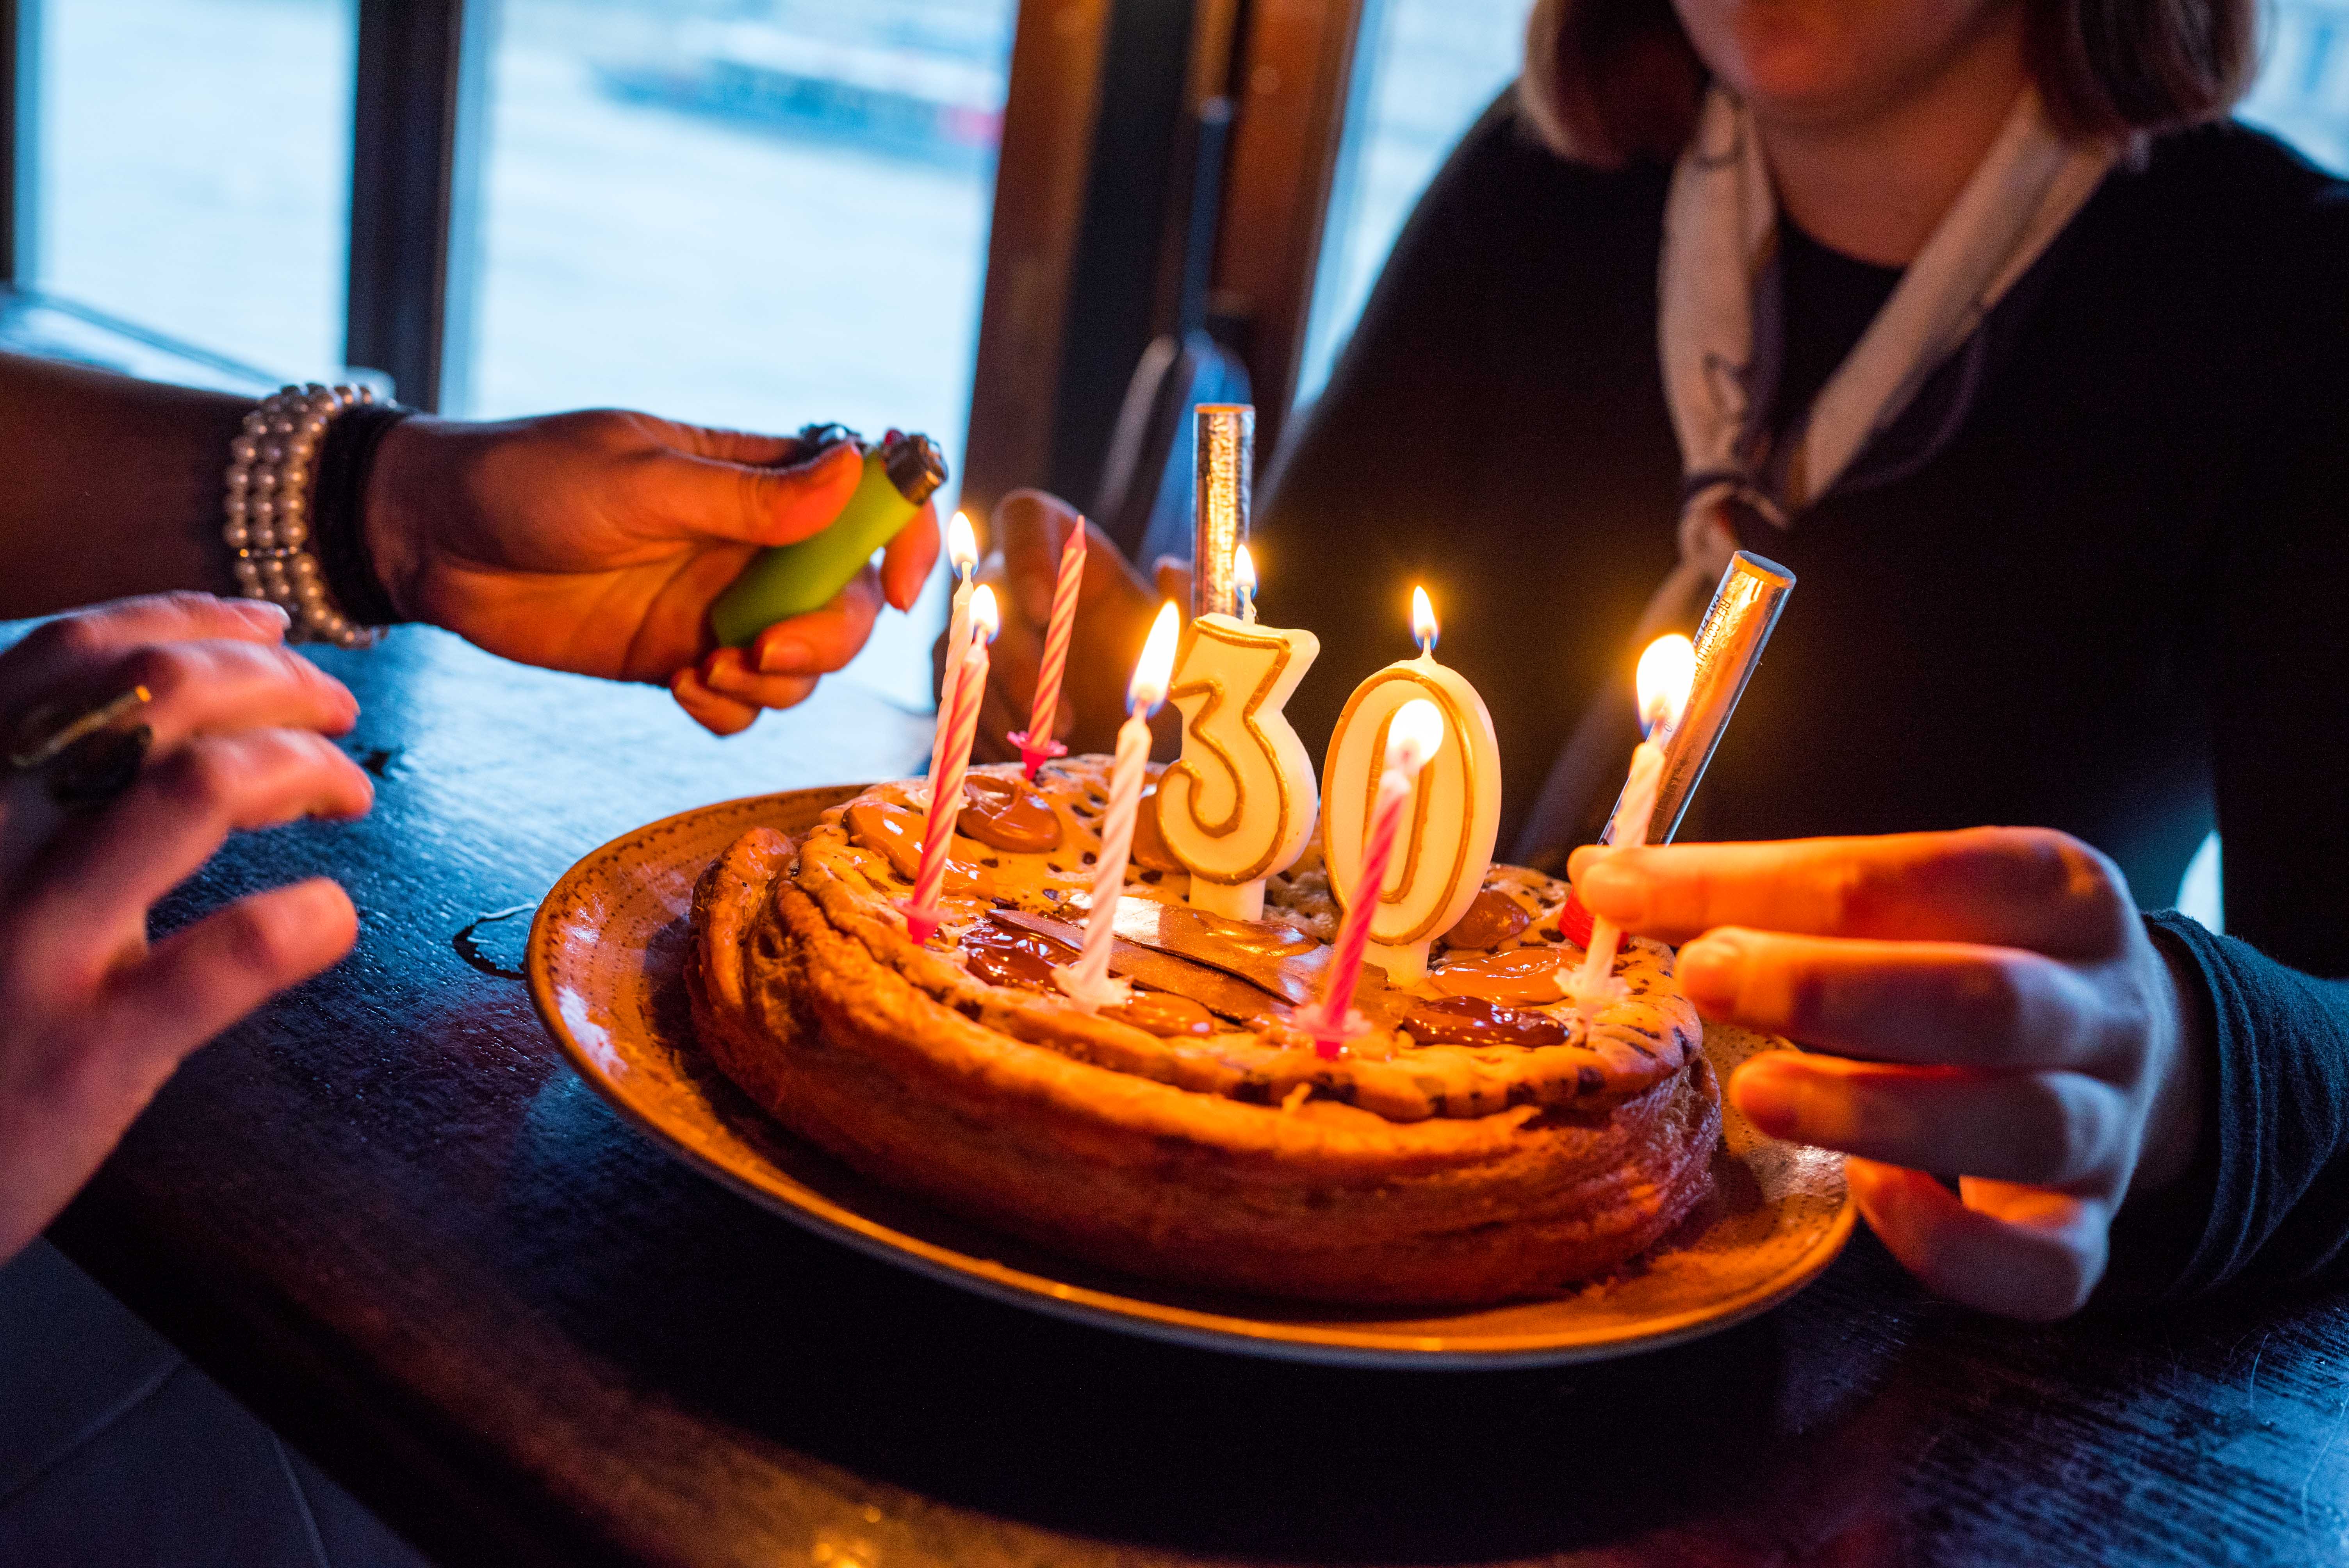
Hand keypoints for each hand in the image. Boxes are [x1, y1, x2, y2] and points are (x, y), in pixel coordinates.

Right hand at [0, 594, 374, 1262]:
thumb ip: (26, 792)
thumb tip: (159, 701)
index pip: (75, 654)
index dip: (190, 621)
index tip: (270, 630)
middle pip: (154, 694)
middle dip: (275, 681)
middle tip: (341, 709)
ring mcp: (31, 946)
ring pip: (197, 788)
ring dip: (304, 766)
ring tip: (349, 789)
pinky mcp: (86, 1050)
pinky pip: (228, 955)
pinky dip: (304, 920)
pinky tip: (328, 916)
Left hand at [365, 412, 941, 734]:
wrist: (430, 541)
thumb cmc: (527, 482)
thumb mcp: (638, 482)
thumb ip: (748, 495)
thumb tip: (855, 474)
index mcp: (756, 478)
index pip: (868, 497)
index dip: (903, 538)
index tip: (895, 586)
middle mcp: (753, 546)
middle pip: (848, 602)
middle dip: (825, 638)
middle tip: (758, 651)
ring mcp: (719, 606)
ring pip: (805, 663)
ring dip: (774, 682)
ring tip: (705, 669)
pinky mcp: (680, 658)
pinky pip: (745, 704)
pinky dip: (730, 710)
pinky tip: (681, 689)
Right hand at [950, 490, 1187, 763]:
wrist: (1122, 717)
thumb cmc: (1146, 664)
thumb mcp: (1176, 637)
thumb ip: (1182, 608)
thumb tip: (1170, 568)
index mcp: (1058, 546)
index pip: (1024, 519)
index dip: (1026, 556)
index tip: (1045, 608)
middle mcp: (1008, 579)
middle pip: (987, 600)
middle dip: (1019, 664)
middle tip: (1060, 718)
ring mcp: (977, 629)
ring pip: (963, 657)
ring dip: (1002, 711)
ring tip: (1046, 752)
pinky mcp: (961, 679)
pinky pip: (954, 704)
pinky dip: (986, 735)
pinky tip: (1021, 761)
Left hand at [1570, 827, 2208, 1319]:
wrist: (2129, 1052)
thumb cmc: (1970, 958)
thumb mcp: (1908, 901)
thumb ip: (1776, 893)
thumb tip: (1608, 884)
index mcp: (2051, 888)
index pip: (1896, 874)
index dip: (1749, 880)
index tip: (1623, 891)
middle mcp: (2098, 1004)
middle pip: (1981, 996)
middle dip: (1827, 988)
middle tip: (1704, 978)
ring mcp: (2105, 1123)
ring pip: (2019, 1124)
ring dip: (1872, 1109)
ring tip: (1757, 1091)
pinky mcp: (2086, 1224)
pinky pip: (2042, 1262)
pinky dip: (1948, 1242)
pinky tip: (1869, 1195)